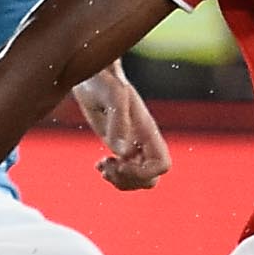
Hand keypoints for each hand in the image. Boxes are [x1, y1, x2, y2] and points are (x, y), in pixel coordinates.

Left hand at [73, 66, 170, 190]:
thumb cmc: (102, 78)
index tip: (120, 162)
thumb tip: (123, 153)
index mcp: (146, 130)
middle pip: (151, 178)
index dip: (143, 173)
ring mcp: (131, 145)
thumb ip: (118, 121)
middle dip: (129, 180)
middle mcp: (142, 141)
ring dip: (121, 181)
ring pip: (140, 180)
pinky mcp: (119, 146)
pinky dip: (113, 176)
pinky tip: (99, 164)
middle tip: (109, 165)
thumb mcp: (111, 95)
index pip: (162, 165)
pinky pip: (126, 173)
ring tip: (103, 165)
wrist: (91, 73)